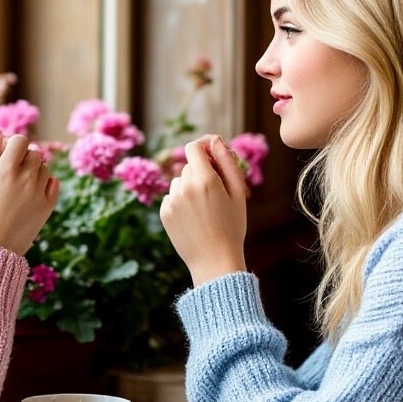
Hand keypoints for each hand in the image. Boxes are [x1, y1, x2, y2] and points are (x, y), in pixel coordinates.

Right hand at [0, 131, 58, 254]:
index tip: (1, 158)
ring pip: (44, 166)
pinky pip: (53, 182)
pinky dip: (44, 181)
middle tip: (6, 173)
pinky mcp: (47, 207)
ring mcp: (40, 194)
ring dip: (33, 169)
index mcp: (5, 171)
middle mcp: (27, 179)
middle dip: (21, 157)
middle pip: (34, 152)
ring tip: (17, 184)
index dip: (10, 145)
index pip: (20, 140)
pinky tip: (30, 191)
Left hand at [159, 134, 247, 285]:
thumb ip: (227, 162)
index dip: (203, 145)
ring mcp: (172, 201)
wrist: (215, 260)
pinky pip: (172, 197)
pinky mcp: (164, 212)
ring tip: (204, 209)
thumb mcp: (238, 193)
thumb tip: (216, 140)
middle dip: (201, 172)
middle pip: (189, 166)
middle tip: (216, 193)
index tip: (211, 151)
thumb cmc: (232, 226)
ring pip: (179, 181)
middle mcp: (184, 187)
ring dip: (190, 187)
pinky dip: (181, 201)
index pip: (194, 147)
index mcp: (205, 180)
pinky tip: (193, 218)